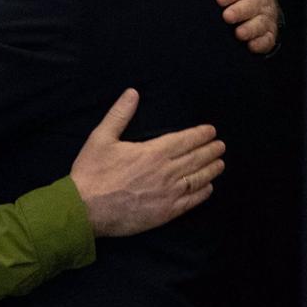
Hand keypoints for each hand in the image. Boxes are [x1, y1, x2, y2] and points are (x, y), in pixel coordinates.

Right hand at [69, 88, 224, 236]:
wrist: (86, 209)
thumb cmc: (92, 172)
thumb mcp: (101, 137)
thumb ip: (119, 114)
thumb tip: (133, 93)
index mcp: (152, 152)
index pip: (184, 140)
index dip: (200, 134)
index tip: (211, 131)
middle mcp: (165, 172)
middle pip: (195, 159)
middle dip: (210, 151)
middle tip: (220, 146)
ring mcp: (167, 194)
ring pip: (197, 179)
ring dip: (211, 170)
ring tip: (220, 164)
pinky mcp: (164, 213)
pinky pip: (190, 201)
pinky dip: (202, 193)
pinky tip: (208, 188)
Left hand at [199, 0, 279, 53]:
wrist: (259, 2)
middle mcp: (258, 1)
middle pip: (251, 7)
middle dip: (240, 11)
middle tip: (227, 16)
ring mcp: (264, 18)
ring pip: (260, 24)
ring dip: (250, 29)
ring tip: (238, 33)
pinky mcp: (267, 34)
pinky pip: (267, 40)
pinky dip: (261, 44)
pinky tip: (251, 46)